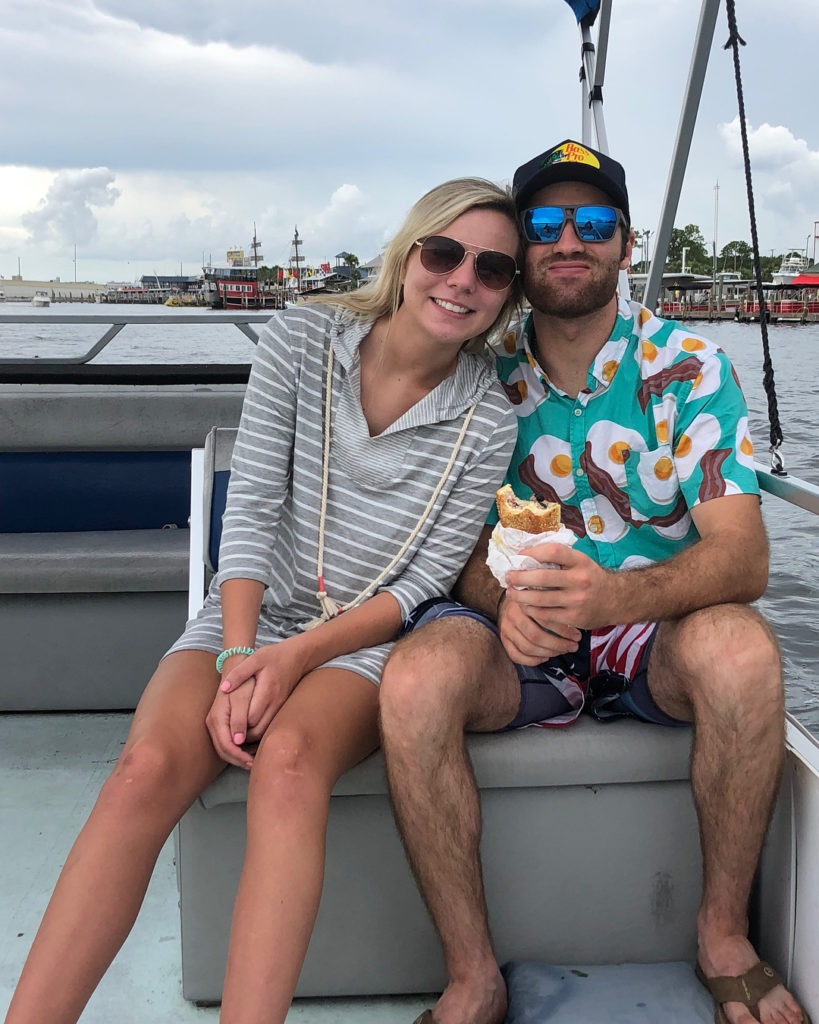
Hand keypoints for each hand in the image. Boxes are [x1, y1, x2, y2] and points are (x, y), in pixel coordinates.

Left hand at [205, 642, 307, 768]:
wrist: (298, 656)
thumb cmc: (274, 656)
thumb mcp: (255, 658)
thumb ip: (239, 673)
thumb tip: (224, 689)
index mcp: (267, 691)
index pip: (251, 718)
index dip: (238, 727)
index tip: (224, 730)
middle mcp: (275, 703)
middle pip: (258, 730)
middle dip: (242, 737)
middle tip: (226, 738)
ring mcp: (280, 707)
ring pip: (265, 732)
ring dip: (250, 737)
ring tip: (233, 737)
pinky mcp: (281, 708)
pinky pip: (269, 726)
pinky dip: (258, 731)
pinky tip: (246, 730)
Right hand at [498, 589, 581, 665]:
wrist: (510, 599)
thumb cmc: (534, 599)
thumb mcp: (543, 594)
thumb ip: (554, 603)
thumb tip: (578, 618)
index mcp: (524, 602)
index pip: (544, 620)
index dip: (563, 630)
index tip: (577, 635)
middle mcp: (511, 615)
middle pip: (535, 636)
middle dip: (557, 644)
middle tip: (573, 646)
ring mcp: (505, 629)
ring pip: (527, 648)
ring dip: (548, 653)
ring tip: (562, 651)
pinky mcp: (503, 640)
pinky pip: (516, 656)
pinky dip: (532, 660)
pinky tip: (545, 657)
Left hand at [503, 542, 617, 650]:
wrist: (617, 600)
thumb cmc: (592, 578)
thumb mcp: (581, 562)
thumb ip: (560, 558)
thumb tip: (526, 554)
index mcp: (581, 561)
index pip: (553, 551)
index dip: (532, 552)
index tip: (519, 556)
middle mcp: (580, 580)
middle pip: (542, 578)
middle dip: (519, 577)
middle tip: (508, 577)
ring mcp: (577, 600)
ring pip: (540, 599)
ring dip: (520, 596)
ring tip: (511, 593)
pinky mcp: (574, 618)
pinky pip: (545, 615)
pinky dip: (531, 610)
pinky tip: (524, 606)